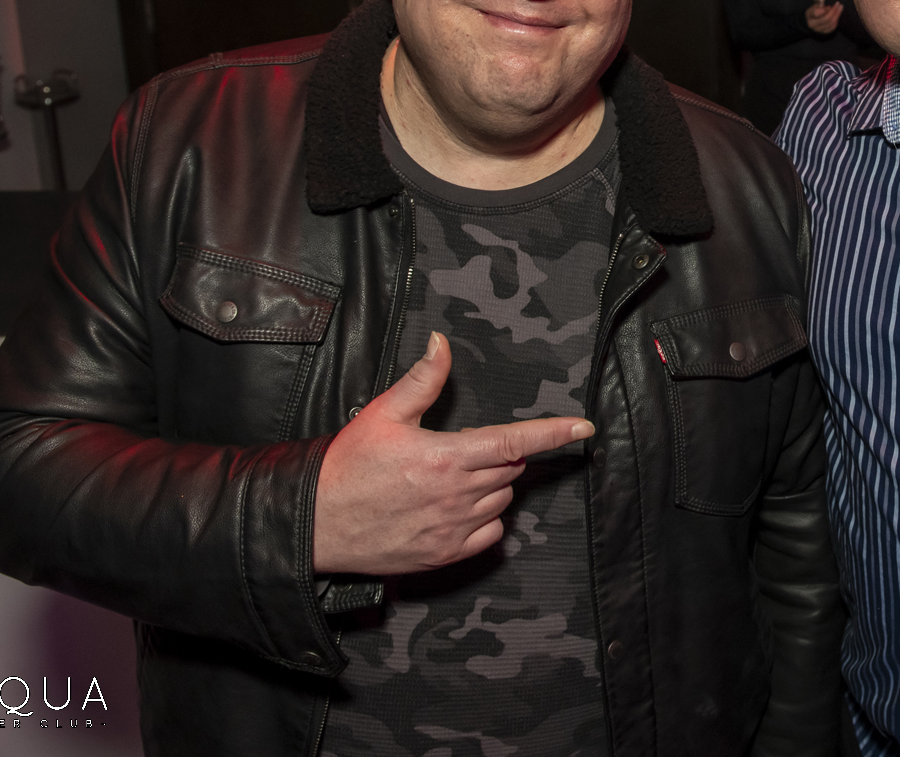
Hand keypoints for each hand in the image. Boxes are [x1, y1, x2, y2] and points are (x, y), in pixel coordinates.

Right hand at [312, 332, 594, 574]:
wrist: (316, 524)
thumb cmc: (348, 467)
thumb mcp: (383, 414)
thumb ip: (423, 379)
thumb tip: (442, 343)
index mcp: (447, 457)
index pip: (515, 441)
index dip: (554, 432)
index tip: (583, 427)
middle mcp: (457, 496)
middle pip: (509, 468)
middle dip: (498, 453)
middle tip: (459, 449)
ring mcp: (453, 529)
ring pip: (502, 500)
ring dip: (491, 485)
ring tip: (449, 478)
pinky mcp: (446, 554)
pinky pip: (491, 534)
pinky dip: (486, 519)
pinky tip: (457, 507)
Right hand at [805, 0, 841, 34]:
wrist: (810, 22)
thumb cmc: (812, 12)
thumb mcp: (813, 7)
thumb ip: (819, 6)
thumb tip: (825, 5)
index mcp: (809, 16)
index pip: (816, 13)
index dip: (825, 9)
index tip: (830, 5)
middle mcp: (813, 25)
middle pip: (826, 19)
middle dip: (834, 11)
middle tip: (839, 5)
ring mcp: (818, 30)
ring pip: (830, 24)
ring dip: (837, 16)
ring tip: (840, 9)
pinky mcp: (823, 32)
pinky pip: (832, 28)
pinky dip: (836, 22)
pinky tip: (838, 16)